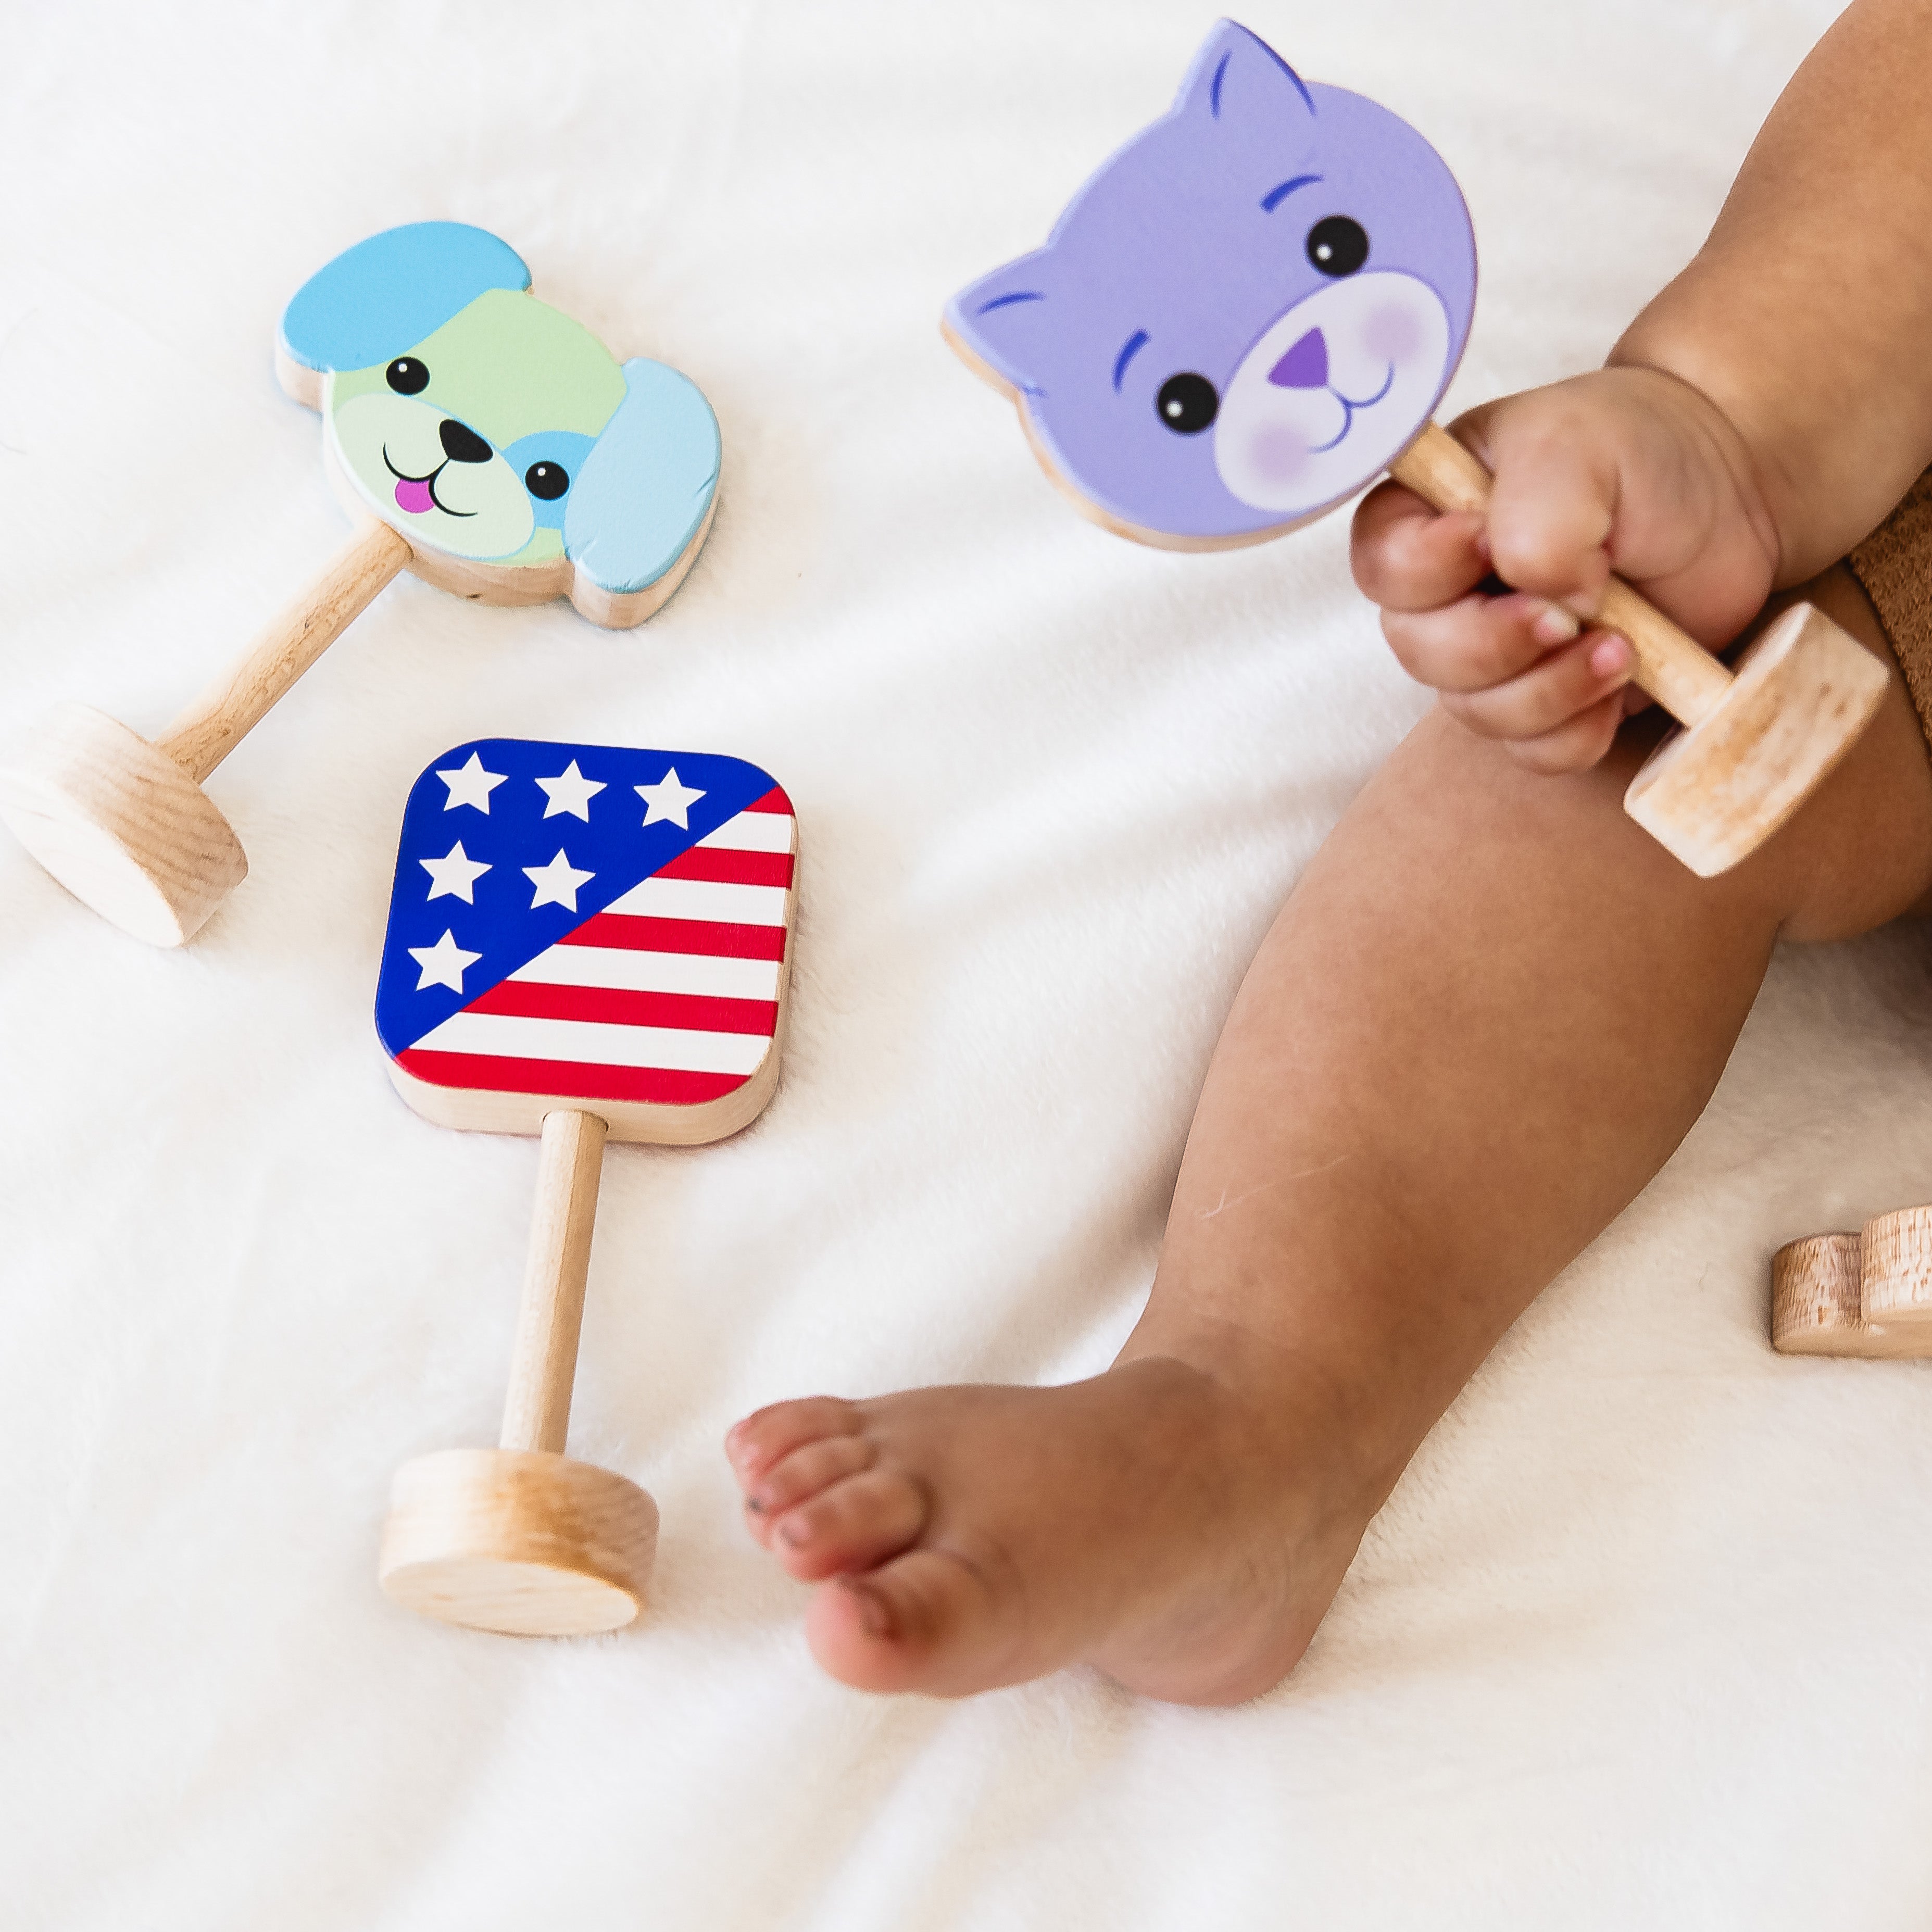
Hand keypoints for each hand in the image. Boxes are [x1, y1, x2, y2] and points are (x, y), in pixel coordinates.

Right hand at [1350, 365, 1781, 772]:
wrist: (1724, 494)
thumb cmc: (1636, 452)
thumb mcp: (1577, 448)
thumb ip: (1536, 515)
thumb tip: (1542, 600)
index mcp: (1428, 517)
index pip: (1382, 566)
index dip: (1428, 571)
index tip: (1489, 540)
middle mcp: (1444, 596)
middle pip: (1422, 652)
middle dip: (1499, 643)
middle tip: (1569, 612)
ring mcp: (1492, 657)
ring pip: (1478, 711)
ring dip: (1552, 688)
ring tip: (1622, 642)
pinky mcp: (1548, 703)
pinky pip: (1536, 751)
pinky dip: (1581, 727)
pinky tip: (1625, 676)